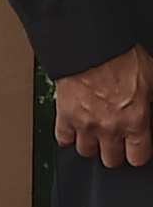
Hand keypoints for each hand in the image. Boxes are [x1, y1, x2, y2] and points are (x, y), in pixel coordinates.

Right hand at [54, 45, 152, 167]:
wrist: (92, 46)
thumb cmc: (122, 57)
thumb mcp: (152, 77)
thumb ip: (150, 100)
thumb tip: (150, 105)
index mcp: (135, 121)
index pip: (137, 157)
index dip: (138, 153)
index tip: (136, 148)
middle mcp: (109, 128)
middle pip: (110, 160)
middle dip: (114, 151)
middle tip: (115, 140)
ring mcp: (85, 124)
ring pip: (86, 152)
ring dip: (91, 144)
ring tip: (95, 133)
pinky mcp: (65, 116)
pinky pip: (63, 138)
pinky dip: (68, 136)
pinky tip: (74, 128)